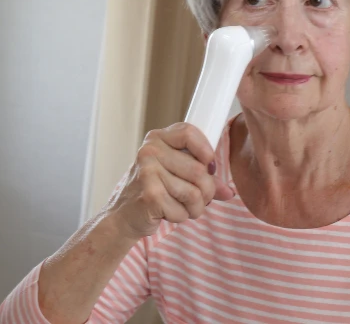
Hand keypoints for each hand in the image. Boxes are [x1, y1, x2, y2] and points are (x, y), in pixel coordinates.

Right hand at [103, 123, 233, 239]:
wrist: (121, 216)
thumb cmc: (151, 192)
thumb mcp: (174, 175)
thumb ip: (202, 178)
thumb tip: (228, 191)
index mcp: (156, 139)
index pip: (189, 132)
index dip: (206, 150)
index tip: (209, 166)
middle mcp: (149, 151)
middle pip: (200, 170)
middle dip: (206, 191)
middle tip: (197, 199)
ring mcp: (148, 172)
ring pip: (195, 193)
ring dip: (194, 208)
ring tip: (181, 207)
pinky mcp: (150, 195)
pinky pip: (183, 210)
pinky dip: (180, 217)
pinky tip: (166, 213)